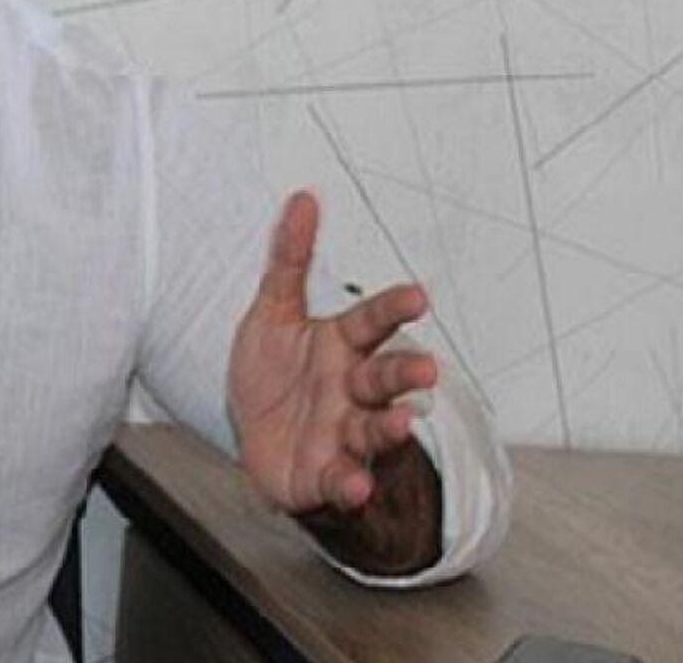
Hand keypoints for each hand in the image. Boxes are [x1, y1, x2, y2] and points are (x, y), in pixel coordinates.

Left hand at [227, 190, 436, 514]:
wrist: (257, 443)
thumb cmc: (275, 376)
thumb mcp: (272, 313)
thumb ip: (289, 259)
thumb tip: (302, 198)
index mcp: (341, 346)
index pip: (372, 321)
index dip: (394, 308)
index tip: (418, 296)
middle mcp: (352, 390)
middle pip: (385, 377)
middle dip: (405, 373)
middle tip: (426, 369)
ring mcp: (345, 433)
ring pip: (375, 429)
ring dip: (390, 428)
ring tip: (398, 423)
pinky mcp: (329, 474)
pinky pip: (344, 480)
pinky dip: (351, 484)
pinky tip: (355, 484)